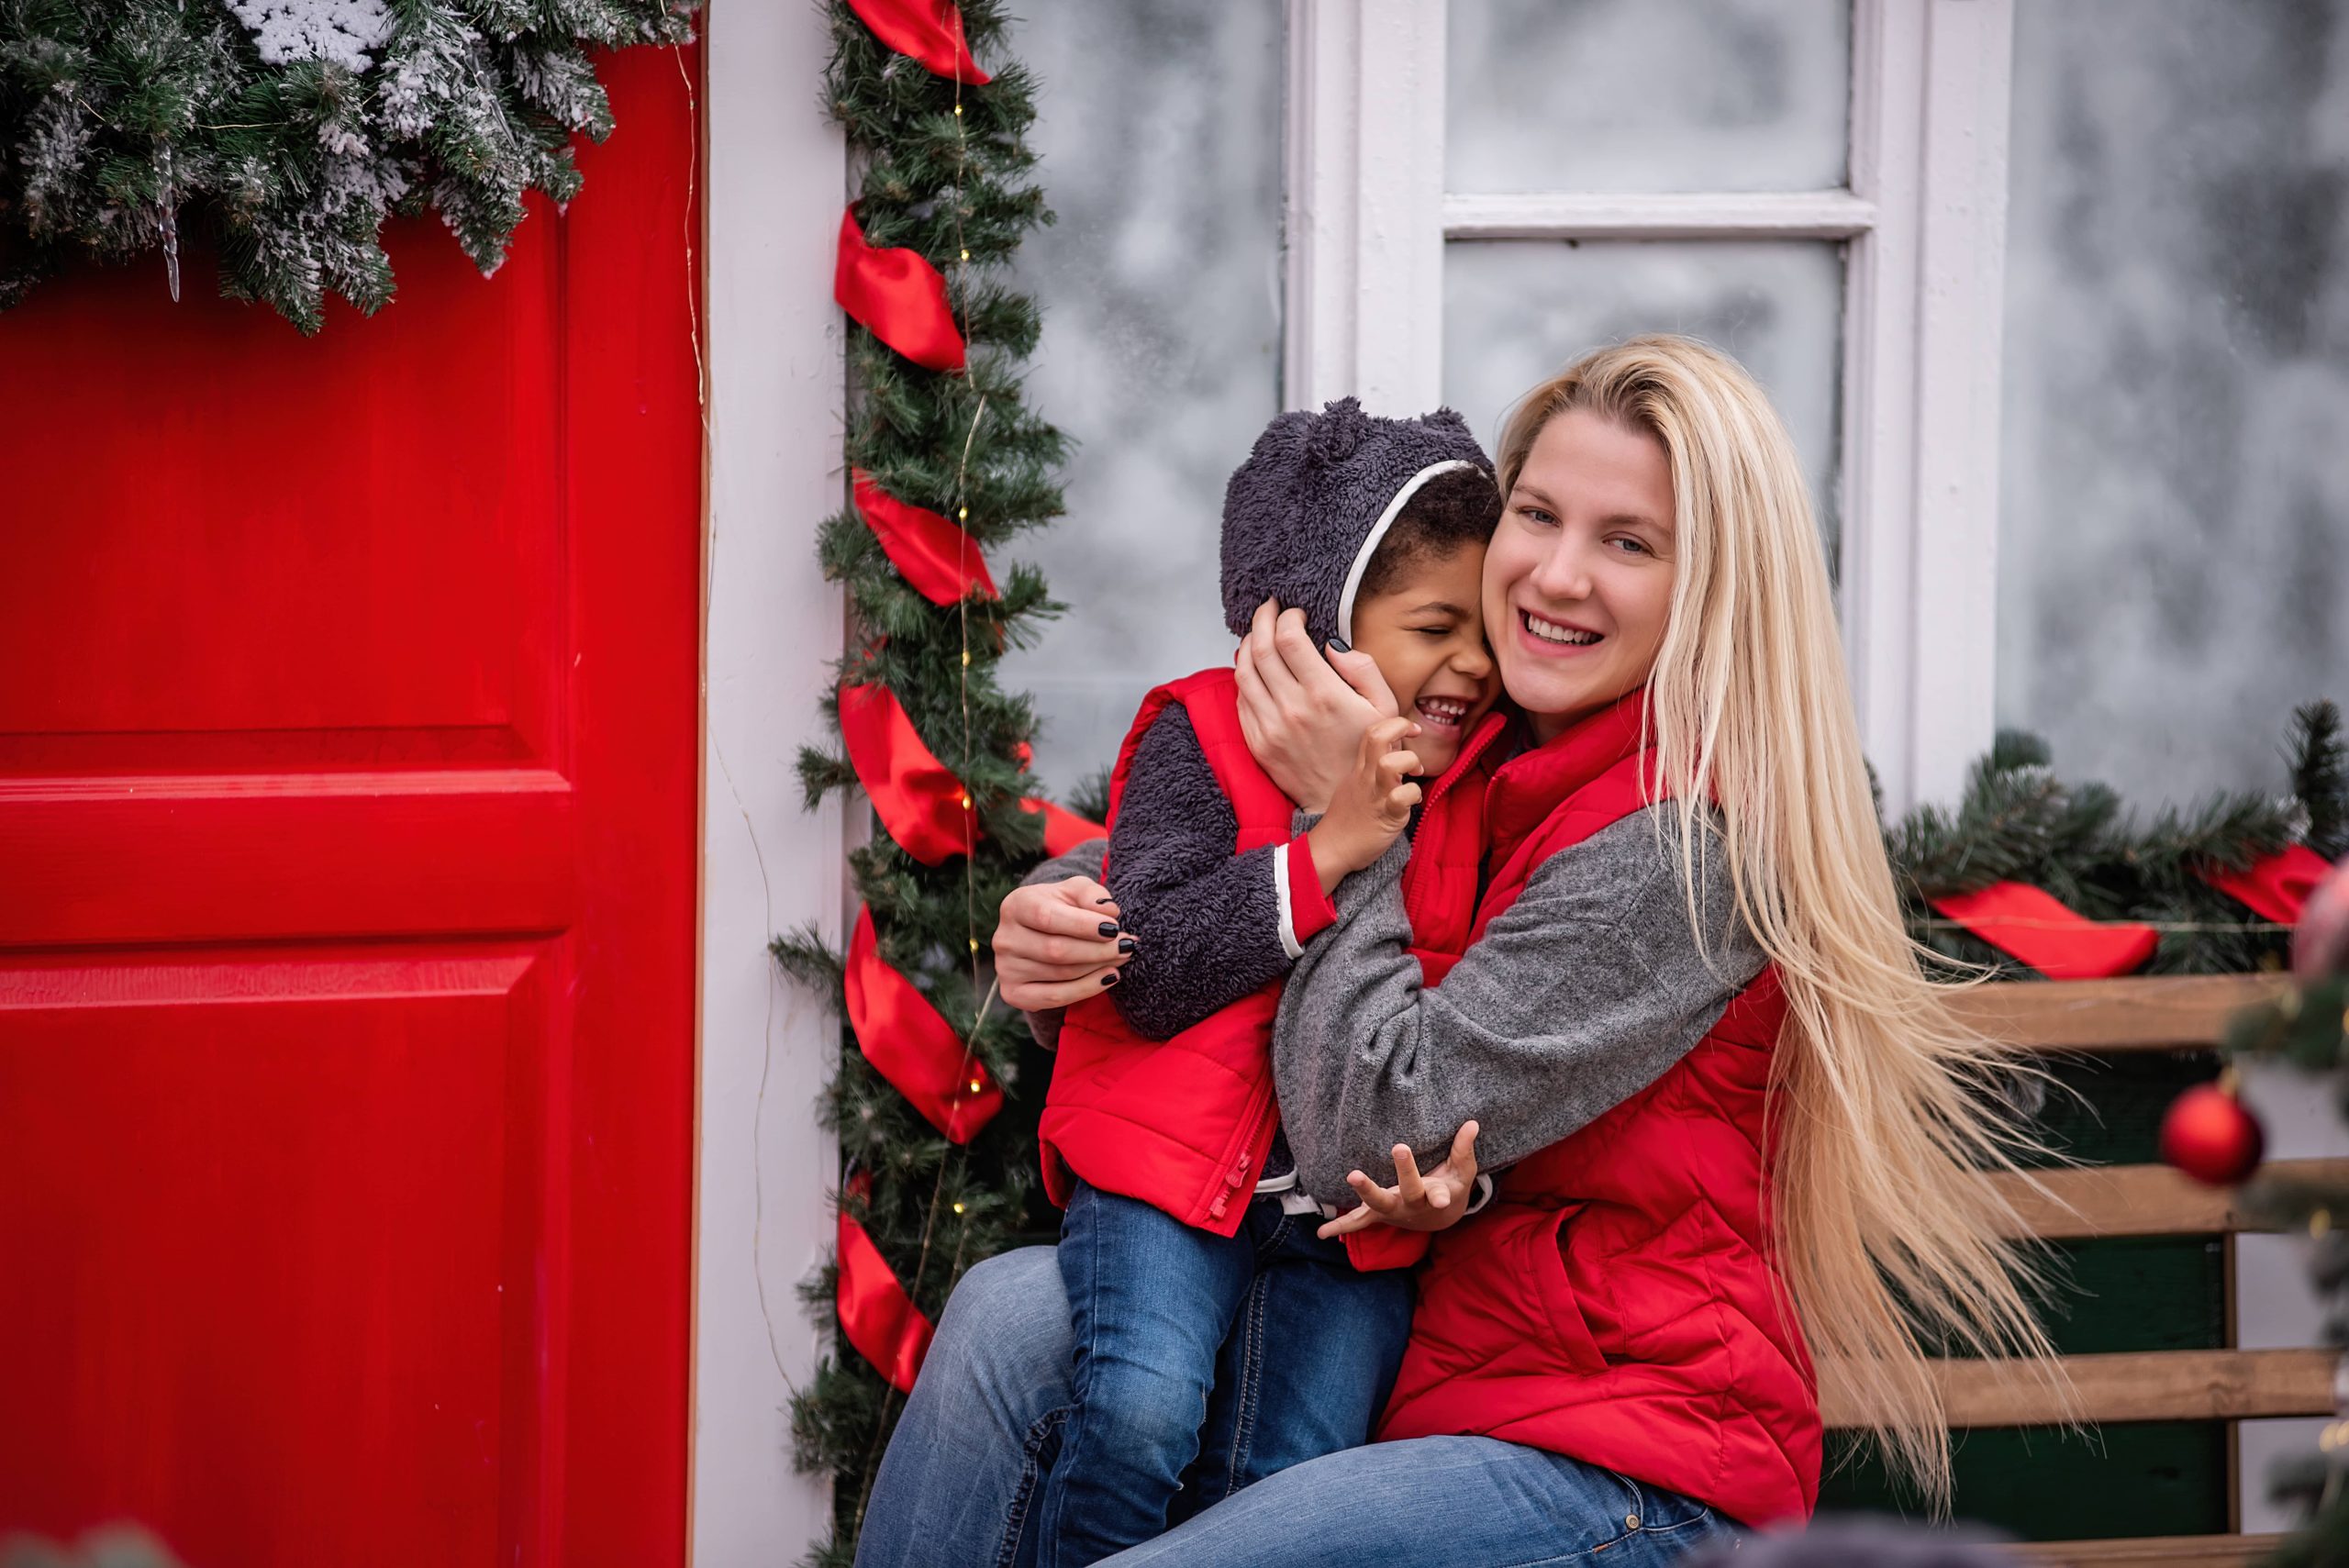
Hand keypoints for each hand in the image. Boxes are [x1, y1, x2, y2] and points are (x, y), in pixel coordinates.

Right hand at [991, 876, 1132, 1012]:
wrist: (1041, 934)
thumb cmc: (1062, 907)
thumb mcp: (1075, 891)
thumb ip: (1091, 894)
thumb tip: (1108, 910)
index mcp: (1015, 905)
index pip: (1047, 917)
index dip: (1083, 925)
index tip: (1114, 927)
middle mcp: (1004, 938)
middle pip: (1056, 950)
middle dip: (1098, 949)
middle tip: (1127, 945)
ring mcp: (1006, 968)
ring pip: (1060, 973)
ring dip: (1098, 967)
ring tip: (1123, 957)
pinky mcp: (1014, 993)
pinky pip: (1055, 997)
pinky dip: (1087, 989)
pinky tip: (1109, 977)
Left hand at [1232, 600, 1398, 810]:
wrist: (1349, 805)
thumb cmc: (1371, 752)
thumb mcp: (1385, 708)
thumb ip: (1363, 669)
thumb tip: (1331, 644)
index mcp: (1325, 695)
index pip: (1288, 638)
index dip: (1287, 617)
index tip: (1295, 612)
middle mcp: (1292, 708)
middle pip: (1260, 648)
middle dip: (1261, 620)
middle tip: (1268, 609)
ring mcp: (1270, 727)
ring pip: (1243, 671)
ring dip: (1247, 645)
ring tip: (1258, 634)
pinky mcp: (1258, 743)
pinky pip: (1241, 700)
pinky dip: (1244, 676)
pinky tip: (1255, 668)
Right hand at [1304, 715, 1420, 891]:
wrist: (1333, 850)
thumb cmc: (1347, 819)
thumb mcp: (1354, 785)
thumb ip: (1370, 767)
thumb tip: (1394, 753)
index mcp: (1359, 769)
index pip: (1372, 732)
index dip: (1394, 724)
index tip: (1409, 731)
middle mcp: (1366, 778)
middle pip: (1378, 738)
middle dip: (1401, 728)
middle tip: (1415, 737)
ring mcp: (1376, 796)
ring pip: (1390, 764)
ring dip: (1409, 762)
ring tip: (1415, 772)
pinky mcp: (1387, 816)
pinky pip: (1403, 797)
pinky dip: (1414, 795)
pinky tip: (1413, 801)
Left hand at [1316, 1121, 1481, 1238]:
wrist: (1440, 1217)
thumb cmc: (1452, 1187)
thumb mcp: (1462, 1172)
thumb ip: (1464, 1150)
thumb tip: (1472, 1124)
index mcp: (1436, 1196)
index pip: (1440, 1195)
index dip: (1441, 1198)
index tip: (1442, 1199)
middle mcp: (1413, 1206)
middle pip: (1408, 1192)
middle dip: (1405, 1172)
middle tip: (1400, 1147)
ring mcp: (1394, 1211)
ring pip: (1378, 1204)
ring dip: (1366, 1191)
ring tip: (1353, 1175)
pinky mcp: (1378, 1214)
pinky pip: (1359, 1222)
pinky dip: (1341, 1227)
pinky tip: (1321, 1233)